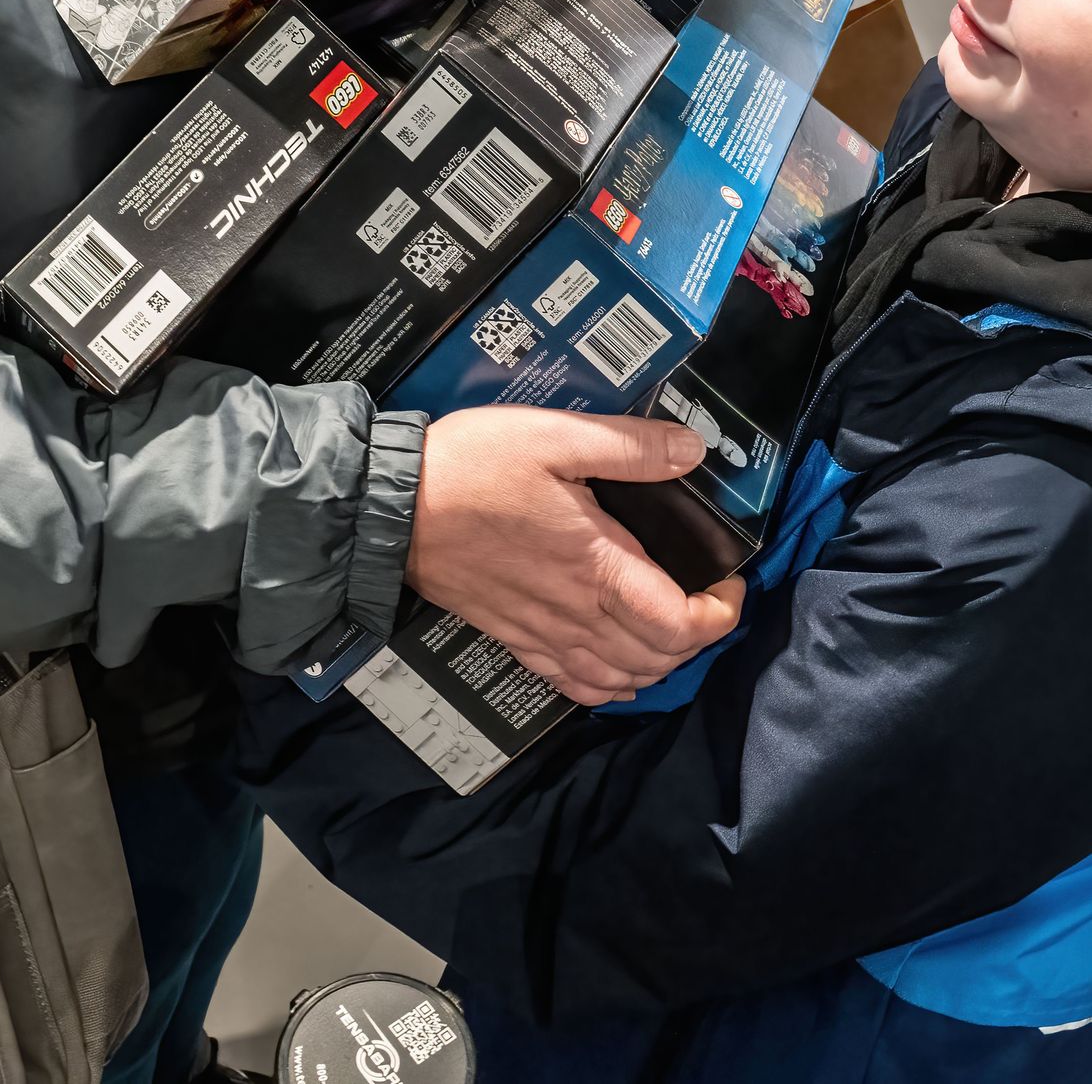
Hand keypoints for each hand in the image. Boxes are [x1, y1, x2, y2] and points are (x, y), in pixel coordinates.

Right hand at [407, 408, 746, 705]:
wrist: (391, 505)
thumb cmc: (471, 466)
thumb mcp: (550, 436)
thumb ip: (626, 446)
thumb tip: (693, 450)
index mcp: (595, 565)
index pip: (683, 623)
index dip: (722, 612)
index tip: (729, 581)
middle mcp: (575, 612)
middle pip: (661, 658)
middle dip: (698, 636)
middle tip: (703, 594)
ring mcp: (543, 632)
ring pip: (623, 678)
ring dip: (659, 662)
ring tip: (665, 624)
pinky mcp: (514, 637)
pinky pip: (576, 685)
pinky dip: (609, 684)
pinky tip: (614, 662)